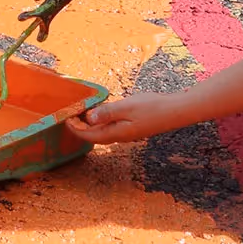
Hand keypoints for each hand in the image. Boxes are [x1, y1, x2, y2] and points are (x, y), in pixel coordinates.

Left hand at [65, 92, 180, 144]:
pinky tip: (102, 111)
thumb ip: (107, 113)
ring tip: (82, 113)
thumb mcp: (126, 107)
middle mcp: (121, 136)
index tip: (66, 119)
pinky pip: (112, 127)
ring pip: (104, 131)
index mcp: (117, 133)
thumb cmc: (152, 107)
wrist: (176, 111)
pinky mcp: (133, 127)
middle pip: (95, 135)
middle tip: (70, 115)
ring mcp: (128, 132)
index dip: (76, 129)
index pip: (90, 136)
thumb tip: (89, 119)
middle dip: (81, 128)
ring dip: (91, 125)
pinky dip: (103, 121)